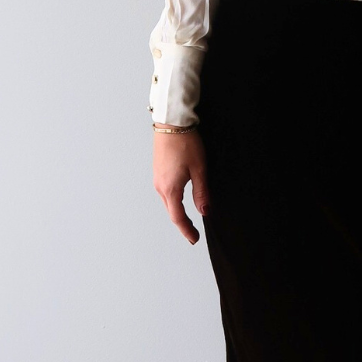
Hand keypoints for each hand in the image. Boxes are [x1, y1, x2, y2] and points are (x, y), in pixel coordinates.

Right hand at [152, 128, 208, 245]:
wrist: (171, 122)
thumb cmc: (185, 143)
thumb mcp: (199, 169)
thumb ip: (201, 193)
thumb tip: (204, 212)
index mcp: (170, 188)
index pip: (178, 217)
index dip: (187, 230)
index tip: (194, 239)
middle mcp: (160, 186)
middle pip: (171, 212)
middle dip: (182, 224)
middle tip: (193, 233)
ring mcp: (157, 178)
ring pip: (167, 202)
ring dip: (177, 212)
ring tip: (189, 219)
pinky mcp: (158, 171)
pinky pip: (164, 192)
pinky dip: (173, 201)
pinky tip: (180, 199)